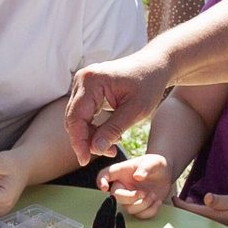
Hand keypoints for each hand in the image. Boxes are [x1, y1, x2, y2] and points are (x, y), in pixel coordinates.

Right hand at [66, 46, 176, 162]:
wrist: (154, 65)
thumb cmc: (149, 84)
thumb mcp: (136, 110)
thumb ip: (113, 129)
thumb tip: (94, 149)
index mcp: (92, 81)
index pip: (76, 117)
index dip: (79, 142)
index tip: (85, 162)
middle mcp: (82, 79)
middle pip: (73, 118)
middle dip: (86, 140)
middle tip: (108, 153)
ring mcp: (83, 82)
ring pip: (77, 117)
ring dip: (90, 135)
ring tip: (113, 146)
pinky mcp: (87, 88)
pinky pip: (83, 113)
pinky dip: (93, 127)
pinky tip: (110, 135)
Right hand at [98, 153, 175, 218]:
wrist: (166, 173)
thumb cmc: (156, 164)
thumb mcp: (154, 161)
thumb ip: (146, 167)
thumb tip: (138, 176)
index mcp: (122, 171)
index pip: (106, 174)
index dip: (101, 180)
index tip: (104, 187)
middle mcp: (124, 185)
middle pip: (116, 196)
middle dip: (130, 198)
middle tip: (143, 193)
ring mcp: (131, 197)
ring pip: (128, 208)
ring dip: (143, 205)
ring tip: (154, 195)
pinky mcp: (140, 206)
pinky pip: (140, 215)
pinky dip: (151, 211)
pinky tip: (158, 201)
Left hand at [177, 192, 227, 227]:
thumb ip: (218, 201)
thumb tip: (206, 198)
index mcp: (210, 217)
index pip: (189, 211)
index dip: (179, 204)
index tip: (173, 198)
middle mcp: (210, 225)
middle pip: (192, 216)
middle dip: (185, 209)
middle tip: (179, 200)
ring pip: (199, 219)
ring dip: (194, 211)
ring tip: (191, 202)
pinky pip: (206, 221)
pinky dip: (202, 214)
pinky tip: (206, 209)